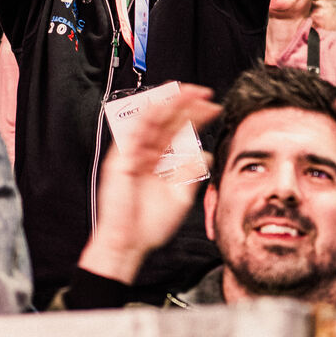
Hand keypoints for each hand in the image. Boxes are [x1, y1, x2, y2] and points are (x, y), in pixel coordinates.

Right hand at [81, 84, 218, 282]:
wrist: (130, 243)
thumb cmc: (150, 225)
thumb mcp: (180, 197)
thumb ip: (191, 174)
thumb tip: (207, 155)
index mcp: (161, 161)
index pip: (179, 131)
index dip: (196, 117)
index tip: (214, 108)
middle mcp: (147, 154)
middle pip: (168, 122)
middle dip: (186, 105)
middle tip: (206, 94)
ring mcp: (133, 154)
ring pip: (151, 120)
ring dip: (169, 104)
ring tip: (189, 93)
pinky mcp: (121, 158)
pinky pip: (133, 132)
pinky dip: (147, 116)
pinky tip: (164, 106)